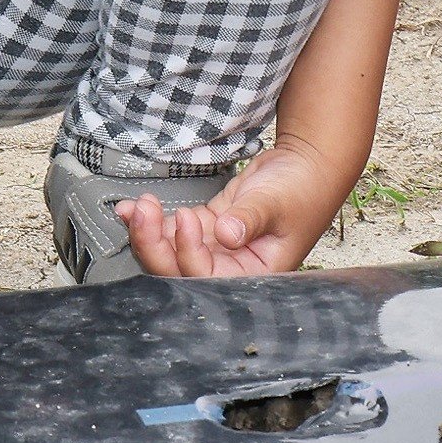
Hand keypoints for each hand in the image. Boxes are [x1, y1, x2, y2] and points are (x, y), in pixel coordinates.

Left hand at [121, 140, 349, 276]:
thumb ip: (250, 219)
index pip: (209, 277)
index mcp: (254, 274)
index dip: (189, 252)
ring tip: (135, 208)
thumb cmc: (304, 189)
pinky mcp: (208, 229)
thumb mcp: (277, 203)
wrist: (307, 165)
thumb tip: (228, 235)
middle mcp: (232, 268)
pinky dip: (154, 221)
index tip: (185, 218)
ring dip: (148, 233)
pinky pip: (174, 231)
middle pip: (181, 272)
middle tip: (143, 214)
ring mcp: (216, 249)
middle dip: (155, 246)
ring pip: (171, 253)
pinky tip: (135, 208)